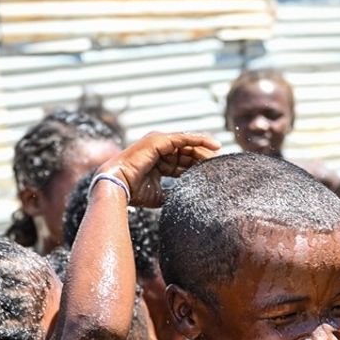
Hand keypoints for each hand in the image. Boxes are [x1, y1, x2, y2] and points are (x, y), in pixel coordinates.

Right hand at [97, 132, 219, 207]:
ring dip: (205, 150)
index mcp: (159, 161)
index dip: (198, 167)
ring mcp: (159, 143)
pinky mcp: (160, 140)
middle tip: (221, 164)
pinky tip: (215, 145)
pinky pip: (185, 138)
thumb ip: (171, 193)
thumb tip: (184, 200)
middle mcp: (159, 149)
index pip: (183, 162)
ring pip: (188, 144)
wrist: (118, 185)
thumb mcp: (159, 194)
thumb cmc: (134, 191)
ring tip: (221, 156)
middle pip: (188, 152)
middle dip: (204, 158)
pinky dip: (200, 140)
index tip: (214, 173)